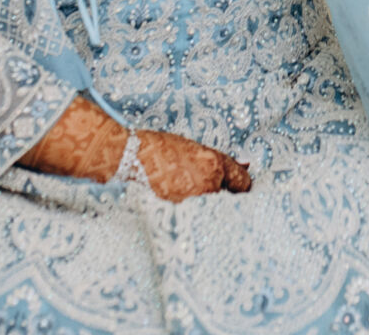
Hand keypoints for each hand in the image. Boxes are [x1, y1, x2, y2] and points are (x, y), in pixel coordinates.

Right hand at [21, 97, 250, 201]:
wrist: (121, 159)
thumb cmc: (155, 149)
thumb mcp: (191, 147)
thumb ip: (220, 160)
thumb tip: (247, 164)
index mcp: (214, 164)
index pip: (243, 182)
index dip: (241, 186)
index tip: (237, 190)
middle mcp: (208, 185)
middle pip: (228, 201)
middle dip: (220, 199)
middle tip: (200, 194)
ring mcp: (192, 203)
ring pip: (209, 211)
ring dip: (202, 209)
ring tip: (180, 198)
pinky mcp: (175, 217)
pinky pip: (190, 220)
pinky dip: (186, 217)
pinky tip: (172, 207)